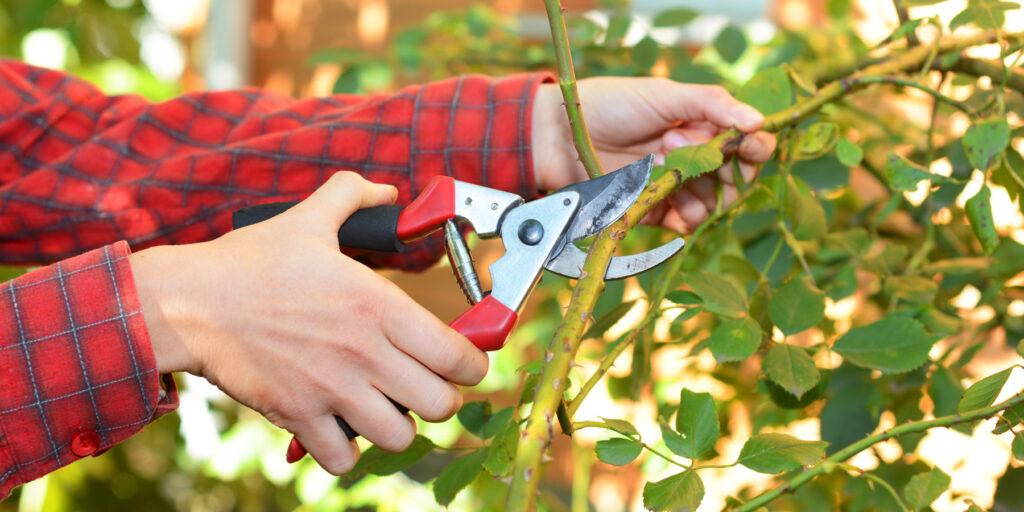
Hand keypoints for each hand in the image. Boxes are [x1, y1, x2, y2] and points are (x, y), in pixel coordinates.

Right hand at [131, 172, 487, 474]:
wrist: (190, 303)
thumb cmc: (250, 262)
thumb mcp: (309, 218)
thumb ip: (353, 195)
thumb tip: (387, 191)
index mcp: (378, 305)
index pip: (458, 356)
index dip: (472, 365)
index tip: (464, 363)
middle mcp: (365, 352)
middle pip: (440, 404)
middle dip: (440, 399)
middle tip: (424, 386)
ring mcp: (332, 389)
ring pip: (399, 437)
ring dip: (398, 427)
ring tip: (385, 409)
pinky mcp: (298, 417)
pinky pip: (344, 460)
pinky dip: (348, 452)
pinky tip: (342, 428)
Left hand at [531, 77, 776, 232]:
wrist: (561, 135)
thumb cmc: (611, 105)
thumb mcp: (665, 95)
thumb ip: (712, 104)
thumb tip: (759, 121)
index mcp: (702, 126)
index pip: (747, 144)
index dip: (755, 148)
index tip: (750, 146)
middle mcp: (694, 158)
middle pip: (735, 179)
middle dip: (722, 168)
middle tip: (683, 146)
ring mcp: (675, 187)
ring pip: (712, 204)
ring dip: (698, 188)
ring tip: (662, 162)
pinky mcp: (654, 210)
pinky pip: (685, 223)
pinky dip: (685, 216)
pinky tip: (668, 198)